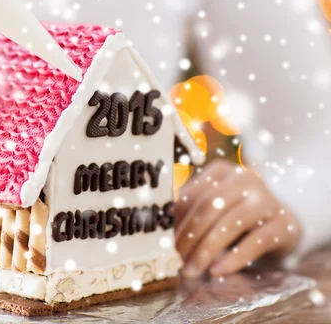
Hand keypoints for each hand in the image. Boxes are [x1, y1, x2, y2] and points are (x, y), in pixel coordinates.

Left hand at [175, 159, 300, 277]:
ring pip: (231, 223)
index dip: (176, 220)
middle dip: (189, 235)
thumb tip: (159, 228)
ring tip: (191, 271)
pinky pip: (256, 242)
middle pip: (210, 206)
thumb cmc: (235, 214)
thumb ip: (189, 211)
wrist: (281, 224)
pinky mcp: (285, 224)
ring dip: (206, 250)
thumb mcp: (212, 207)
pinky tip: (216, 272)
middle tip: (175, 259)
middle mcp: (246, 178)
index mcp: (221, 171)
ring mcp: (268, 200)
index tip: (163, 242)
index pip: (192, 195)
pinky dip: (233, 258)